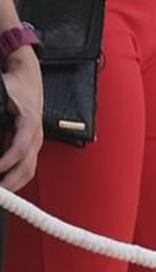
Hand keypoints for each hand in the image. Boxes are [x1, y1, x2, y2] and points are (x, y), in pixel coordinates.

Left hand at [0, 48, 43, 191]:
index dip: (6, 162)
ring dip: (13, 184)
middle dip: (10, 183)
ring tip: (1, 193)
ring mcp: (35, 142)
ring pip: (28, 170)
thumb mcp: (2, 92)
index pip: (20, 149)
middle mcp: (35, 135)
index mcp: (30, 122)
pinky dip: (15, 179)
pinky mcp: (32, 146)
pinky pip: (27, 168)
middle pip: (27, 166)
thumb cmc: (16, 85)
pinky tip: (3, 182)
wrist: (29, 78)